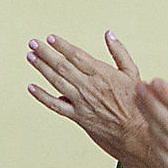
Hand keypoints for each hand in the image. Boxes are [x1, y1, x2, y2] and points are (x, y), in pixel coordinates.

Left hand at [27, 32, 145, 161]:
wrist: (137, 134)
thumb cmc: (136, 103)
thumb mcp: (133, 73)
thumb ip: (120, 52)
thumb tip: (109, 34)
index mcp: (103, 74)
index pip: (77, 56)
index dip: (62, 46)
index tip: (50, 38)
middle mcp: (89, 87)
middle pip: (63, 66)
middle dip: (46, 53)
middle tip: (33, 43)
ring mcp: (82, 102)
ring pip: (57, 82)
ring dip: (42, 68)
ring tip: (30, 57)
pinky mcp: (78, 117)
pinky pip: (56, 105)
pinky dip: (42, 96)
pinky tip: (31, 88)